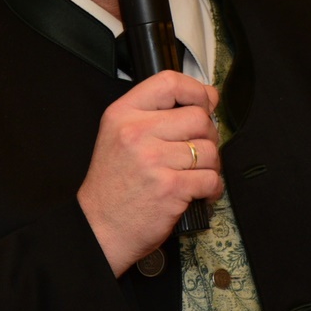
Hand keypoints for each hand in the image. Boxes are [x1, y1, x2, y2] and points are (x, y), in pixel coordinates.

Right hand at [77, 71, 222, 275]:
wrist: (99, 228)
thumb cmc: (113, 184)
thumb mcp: (118, 134)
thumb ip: (154, 114)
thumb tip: (204, 100)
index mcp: (123, 113)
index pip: (169, 82)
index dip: (196, 89)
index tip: (205, 101)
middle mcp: (137, 132)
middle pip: (197, 116)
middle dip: (208, 134)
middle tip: (199, 147)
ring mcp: (154, 160)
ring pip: (209, 148)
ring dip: (211, 164)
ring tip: (196, 172)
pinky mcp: (170, 188)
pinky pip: (211, 178)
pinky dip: (212, 187)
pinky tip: (199, 191)